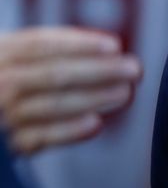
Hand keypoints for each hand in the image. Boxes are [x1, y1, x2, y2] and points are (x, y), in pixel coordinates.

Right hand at [0, 27, 140, 154]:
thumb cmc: (12, 75)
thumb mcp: (18, 52)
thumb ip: (55, 47)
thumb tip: (112, 49)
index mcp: (2, 52)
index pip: (40, 44)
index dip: (80, 44)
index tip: (115, 46)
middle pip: (54, 75)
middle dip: (98, 71)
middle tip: (134, 70)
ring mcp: (3, 114)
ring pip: (52, 105)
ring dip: (93, 98)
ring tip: (125, 93)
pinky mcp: (10, 144)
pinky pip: (41, 138)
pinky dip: (69, 131)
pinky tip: (96, 123)